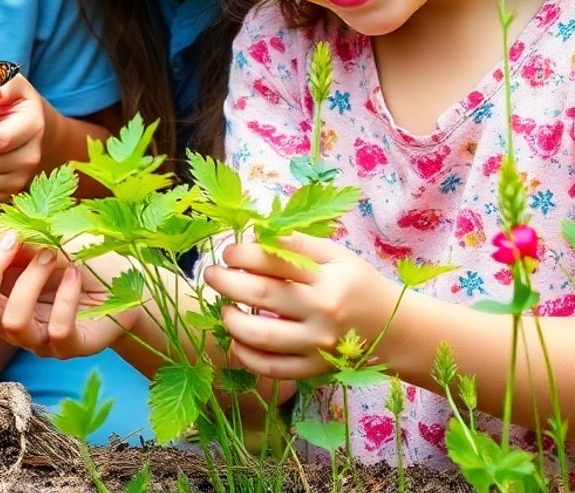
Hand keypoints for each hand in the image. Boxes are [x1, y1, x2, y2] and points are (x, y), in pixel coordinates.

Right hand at [0, 220, 136, 358]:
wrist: (128, 278)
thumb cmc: (82, 256)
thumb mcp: (45, 237)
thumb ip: (11, 235)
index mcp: (1, 291)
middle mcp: (13, 318)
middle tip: (15, 240)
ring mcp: (40, 338)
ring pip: (13, 322)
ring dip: (30, 281)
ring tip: (53, 255)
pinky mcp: (69, 348)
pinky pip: (57, 331)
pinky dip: (65, 299)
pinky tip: (76, 276)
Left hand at [203, 233, 397, 378]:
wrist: (395, 331)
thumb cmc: (358, 285)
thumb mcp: (336, 255)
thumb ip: (297, 244)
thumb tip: (253, 235)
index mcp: (327, 277)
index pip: (274, 260)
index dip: (241, 253)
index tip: (228, 252)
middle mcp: (322, 312)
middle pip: (261, 295)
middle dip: (226, 281)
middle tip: (211, 274)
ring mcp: (317, 345)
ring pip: (262, 336)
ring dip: (231, 320)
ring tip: (224, 308)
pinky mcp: (314, 370)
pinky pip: (271, 368)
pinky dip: (246, 355)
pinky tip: (236, 339)